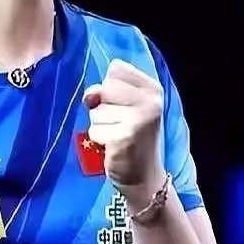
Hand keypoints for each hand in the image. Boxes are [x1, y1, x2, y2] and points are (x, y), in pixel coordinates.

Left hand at [82, 59, 163, 190]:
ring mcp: (139, 120)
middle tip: (120, 122)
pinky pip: (94, 130)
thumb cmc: (132, 135)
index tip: (123, 103)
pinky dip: (99, 140)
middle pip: (104, 87)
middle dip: (103, 106)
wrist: (144, 175)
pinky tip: (114, 146)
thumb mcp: (125, 106)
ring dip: (101, 124)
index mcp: (153, 88)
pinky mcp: (124, 138)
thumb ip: (105, 91)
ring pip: (96, 111)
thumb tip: (90, 96)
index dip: (111, 86)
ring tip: (118, 134)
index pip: (116, 68)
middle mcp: (150, 101)